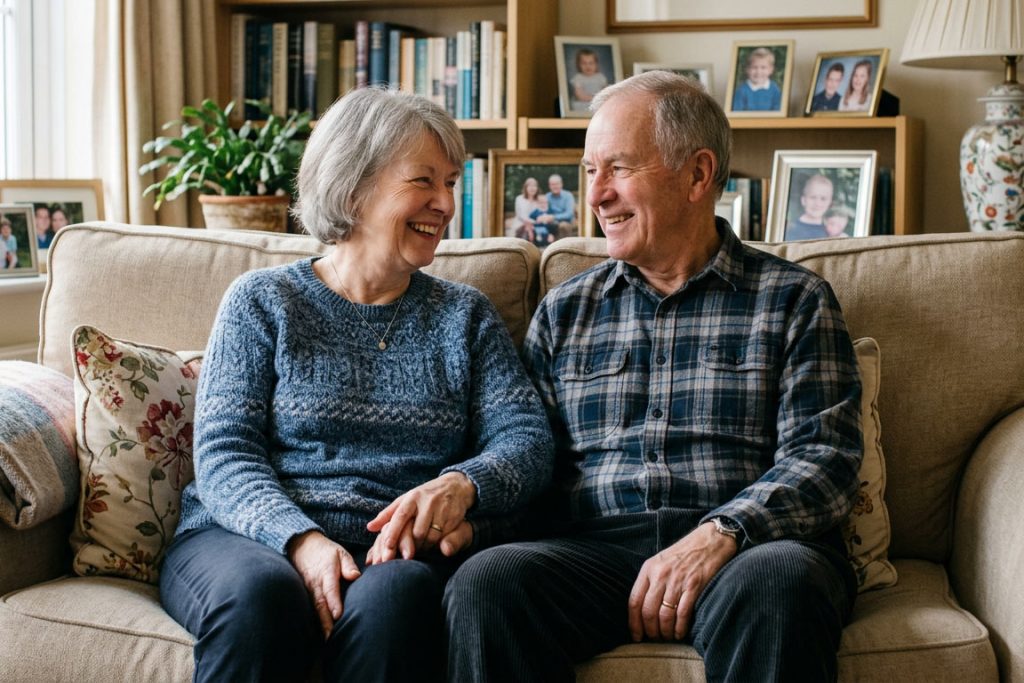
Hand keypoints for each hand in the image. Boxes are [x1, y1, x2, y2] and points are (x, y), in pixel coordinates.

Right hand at [287, 530, 361, 637]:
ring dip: (320, 624)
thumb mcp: (340, 552)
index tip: (338, 615)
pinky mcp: (305, 593)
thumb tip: (355, 576)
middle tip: (331, 636)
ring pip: (314, 608)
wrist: (302, 546)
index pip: (330, 589)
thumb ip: (348, 565)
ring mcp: (308, 589)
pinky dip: (315, 620)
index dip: (333, 602)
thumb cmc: (326, 551)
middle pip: (321, 604)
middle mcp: (315, 583)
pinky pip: (310, 608)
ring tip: (327, 639)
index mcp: (326, 572)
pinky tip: (320, 632)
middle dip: (325, 621)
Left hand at [366, 472, 475, 560]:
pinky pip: (443, 537)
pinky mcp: (453, 517)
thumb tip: (369, 527)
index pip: (400, 516)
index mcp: (412, 498)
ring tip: (421, 547)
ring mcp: (441, 509)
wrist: (455, 485)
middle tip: (406, 554)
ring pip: (430, 537)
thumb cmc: (425, 496)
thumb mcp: (406, 500)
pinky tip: (434, 542)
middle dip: (411, 546)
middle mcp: (426, 502)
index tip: (387, 550)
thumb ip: (388, 514)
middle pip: (416, 532)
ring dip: (424, 547)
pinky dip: (436, 544)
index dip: (393, 533)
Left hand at [628, 522, 737, 641]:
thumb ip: (650, 581)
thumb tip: (642, 610)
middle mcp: (660, 575)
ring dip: (665, 632)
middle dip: (650, 630)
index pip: (634, 601)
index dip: (634, 623)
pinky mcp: (694, 586)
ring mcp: (677, 581)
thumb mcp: (660, 562)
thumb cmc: (683, 554)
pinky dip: (680, 628)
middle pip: (648, 611)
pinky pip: (682, 613)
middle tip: (655, 639)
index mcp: (648, 569)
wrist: (709, 541)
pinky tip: (680, 633)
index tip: (636, 635)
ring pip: (664, 615)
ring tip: (668, 637)